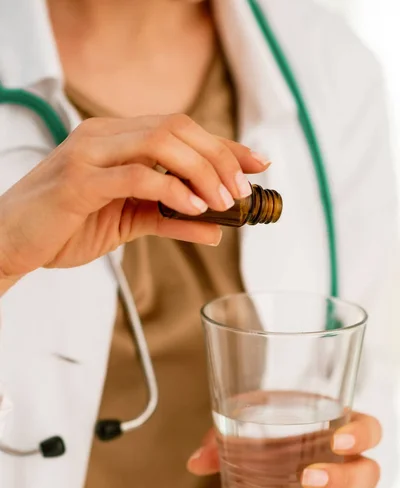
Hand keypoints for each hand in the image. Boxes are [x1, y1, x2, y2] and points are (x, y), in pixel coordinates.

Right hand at [0, 114, 268, 291]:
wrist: (9, 241)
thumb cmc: (65, 227)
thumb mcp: (127, 223)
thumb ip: (169, 221)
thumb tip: (215, 230)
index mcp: (115, 138)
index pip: (180, 128)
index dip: (223, 144)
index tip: (258, 162)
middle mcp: (103, 136)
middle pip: (177, 128)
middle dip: (220, 156)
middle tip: (243, 189)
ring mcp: (89, 154)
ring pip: (162, 142)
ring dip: (203, 171)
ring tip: (225, 201)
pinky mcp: (79, 182)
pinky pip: (137, 176)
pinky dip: (173, 190)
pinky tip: (194, 207)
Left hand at [187, 412, 381, 487]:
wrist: (259, 451)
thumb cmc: (260, 430)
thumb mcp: (241, 424)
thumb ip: (221, 439)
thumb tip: (197, 462)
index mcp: (334, 427)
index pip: (368, 428)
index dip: (361, 434)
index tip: (338, 439)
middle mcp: (344, 461)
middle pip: (366, 472)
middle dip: (341, 478)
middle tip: (307, 477)